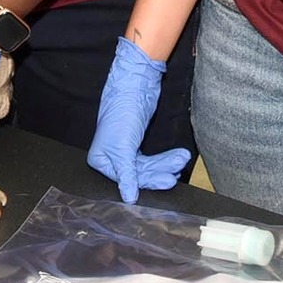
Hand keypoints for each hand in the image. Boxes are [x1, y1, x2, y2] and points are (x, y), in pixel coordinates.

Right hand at [87, 37, 190, 202]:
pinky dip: (165, 158)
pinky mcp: (137, 142)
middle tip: (178, 169)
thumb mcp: (122, 147)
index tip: (167, 180)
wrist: (134, 83)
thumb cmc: (122, 112)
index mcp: (100, 160)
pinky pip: (152, 158)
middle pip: (139, 173)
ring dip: (166, 163)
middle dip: (160, 170)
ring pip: (148, 166)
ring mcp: (125, 150)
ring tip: (182, 158)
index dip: (147, 180)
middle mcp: (111, 157)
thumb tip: (128, 198)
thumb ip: (126, 175)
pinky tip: (177, 156)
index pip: (126, 179)